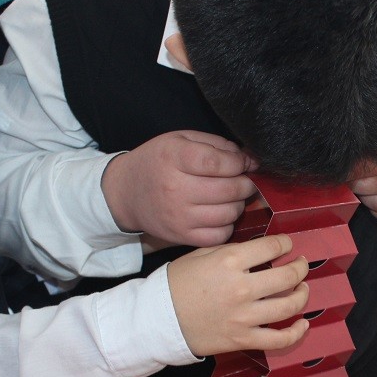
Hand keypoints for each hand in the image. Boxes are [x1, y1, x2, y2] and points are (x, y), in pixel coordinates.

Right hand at [101, 131, 257, 248]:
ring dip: (238, 204)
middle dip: (245, 184)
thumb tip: (250, 160)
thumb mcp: (181, 140)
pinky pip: (220, 235)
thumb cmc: (158, 161)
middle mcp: (175, 188)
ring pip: (229, 213)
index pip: (218, 162)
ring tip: (231, 197)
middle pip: (229, 189)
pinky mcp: (182, 236)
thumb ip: (217, 145)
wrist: (126, 193)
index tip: (244, 163)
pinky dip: (227, 225)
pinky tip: (220, 215)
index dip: (239, 163)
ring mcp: (179, 216)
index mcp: (174, 158)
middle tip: (244, 180)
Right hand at [167, 234, 309, 354]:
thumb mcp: (201, 254)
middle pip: (287, 276)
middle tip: (301, 265)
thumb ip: (232, 250)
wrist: (158, 319)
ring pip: (289, 306)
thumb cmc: (177, 283)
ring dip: (302, 295)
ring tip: (303, 288)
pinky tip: (303, 323)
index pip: (272, 247)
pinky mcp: (244, 339)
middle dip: (300, 267)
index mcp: (230, 262)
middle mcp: (242, 288)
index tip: (287, 245)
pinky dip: (297, 332)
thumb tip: (260, 251)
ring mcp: (244, 316)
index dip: (285, 244)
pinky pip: (279, 339)